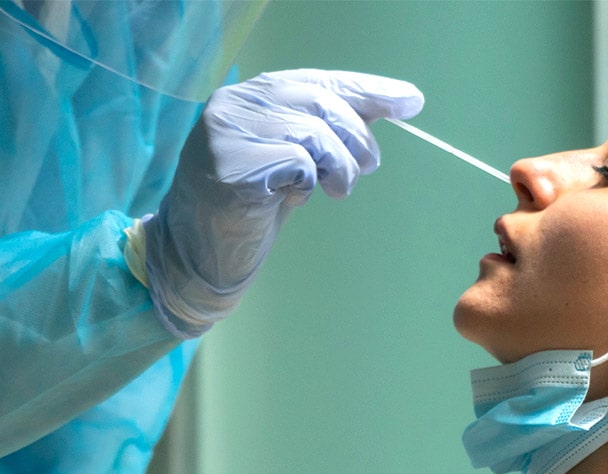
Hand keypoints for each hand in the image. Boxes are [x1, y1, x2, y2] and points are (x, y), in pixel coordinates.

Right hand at [142, 69, 423, 337]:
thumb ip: (327, 131)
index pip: (317, 81)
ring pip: (314, 132)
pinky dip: (309, 184)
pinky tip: (293, 200)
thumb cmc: (248, 210)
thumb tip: (393, 104)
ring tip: (336, 191)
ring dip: (341, 166)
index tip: (410, 101)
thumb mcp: (293, 161)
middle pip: (320, 101)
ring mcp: (228, 133)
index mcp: (249, 95)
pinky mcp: (231, 167)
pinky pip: (297, 163)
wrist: (197, 258)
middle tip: (369, 166)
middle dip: (358, 136)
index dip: (366, 90)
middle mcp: (234, 104)